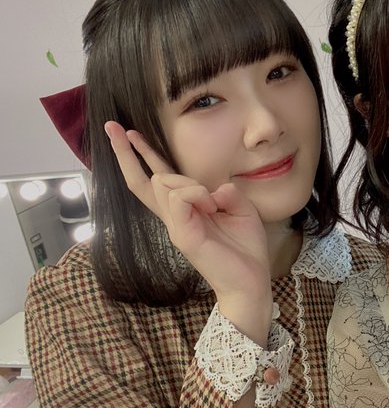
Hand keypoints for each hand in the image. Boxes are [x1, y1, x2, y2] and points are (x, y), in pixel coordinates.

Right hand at [105, 121, 271, 339]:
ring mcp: (176, 226)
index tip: (125, 132)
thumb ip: (226, 193)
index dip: (139, 155)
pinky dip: (196, 194)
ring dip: (189, 183)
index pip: (155, 178)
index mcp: (186, 209)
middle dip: (133, 151)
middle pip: (144, 180)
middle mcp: (175, 217)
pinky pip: (179, 199)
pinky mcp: (183, 235)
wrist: (251, 280)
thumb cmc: (245, 246)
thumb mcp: (242, 208)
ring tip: (213, 203)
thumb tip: (213, 189)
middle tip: (117, 127)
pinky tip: (211, 206)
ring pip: (162, 183)